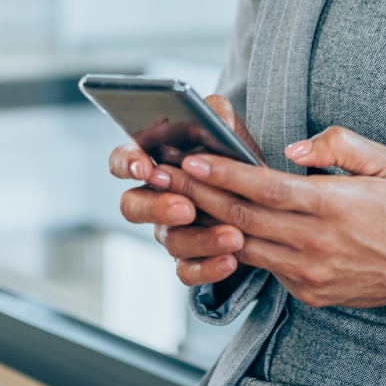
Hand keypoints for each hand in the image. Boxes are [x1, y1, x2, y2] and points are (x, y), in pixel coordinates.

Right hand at [108, 95, 258, 286]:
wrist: (263, 198)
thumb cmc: (233, 157)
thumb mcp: (229, 130)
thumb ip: (217, 114)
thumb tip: (213, 116)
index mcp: (154, 162)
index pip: (123, 161)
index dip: (127, 164)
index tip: (144, 166)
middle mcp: (153, 198)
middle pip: (132, 206)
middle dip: (156, 207)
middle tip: (185, 207)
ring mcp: (168, 230)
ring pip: (168, 240)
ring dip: (199, 238)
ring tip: (233, 235)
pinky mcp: (189, 259)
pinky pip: (187, 270)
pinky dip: (208, 268)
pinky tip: (231, 260)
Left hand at [177, 126, 385, 341]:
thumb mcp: (381, 162)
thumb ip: (338, 144)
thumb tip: (293, 149)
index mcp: (333, 205)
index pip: (266, 188)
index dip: (225, 174)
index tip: (192, 159)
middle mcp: (317, 243)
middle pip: (243, 217)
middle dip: (199, 195)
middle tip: (166, 176)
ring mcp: (309, 273)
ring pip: (244, 247)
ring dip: (207, 224)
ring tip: (177, 202)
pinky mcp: (306, 293)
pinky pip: (263, 266)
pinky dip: (235, 248)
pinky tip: (212, 229)